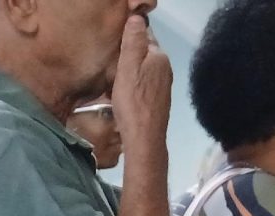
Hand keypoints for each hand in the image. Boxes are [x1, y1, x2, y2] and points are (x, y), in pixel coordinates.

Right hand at [111, 15, 172, 146]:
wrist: (145, 139)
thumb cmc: (133, 103)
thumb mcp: (127, 69)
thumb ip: (132, 43)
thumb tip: (137, 17)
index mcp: (158, 56)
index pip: (145, 35)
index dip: (129, 35)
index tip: (114, 42)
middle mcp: (165, 67)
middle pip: (145, 53)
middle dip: (130, 53)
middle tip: (109, 60)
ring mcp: (164, 85)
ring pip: (145, 69)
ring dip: (131, 70)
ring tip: (113, 77)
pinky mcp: (159, 100)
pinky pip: (145, 84)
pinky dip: (134, 84)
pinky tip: (123, 94)